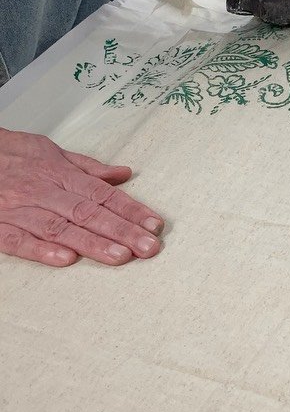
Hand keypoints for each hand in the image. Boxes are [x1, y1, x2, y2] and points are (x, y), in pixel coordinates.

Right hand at [0, 128, 163, 267]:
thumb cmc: (10, 155)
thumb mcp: (49, 151)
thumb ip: (87, 167)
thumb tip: (123, 174)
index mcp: (59, 173)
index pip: (103, 194)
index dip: (131, 209)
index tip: (154, 224)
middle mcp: (43, 190)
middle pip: (89, 212)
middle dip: (122, 231)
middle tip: (149, 247)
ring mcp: (20, 209)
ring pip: (60, 228)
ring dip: (92, 244)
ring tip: (121, 257)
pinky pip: (20, 240)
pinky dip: (42, 250)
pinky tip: (66, 260)